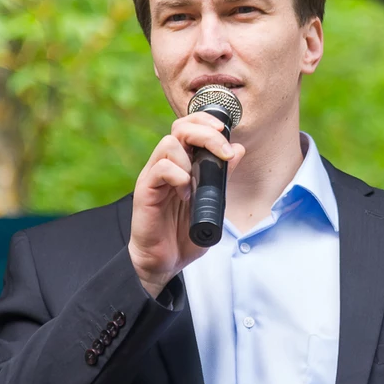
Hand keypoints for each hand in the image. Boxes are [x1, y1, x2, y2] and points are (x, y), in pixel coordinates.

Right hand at [128, 112, 245, 298]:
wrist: (163, 261)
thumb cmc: (185, 232)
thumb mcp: (212, 202)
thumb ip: (222, 176)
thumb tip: (238, 149)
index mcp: (183, 162)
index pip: (190, 126)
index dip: (206, 121)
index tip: (225, 130)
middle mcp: (167, 164)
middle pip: (180, 127)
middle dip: (205, 132)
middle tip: (222, 150)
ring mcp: (154, 176)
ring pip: (169, 144)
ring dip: (190, 158)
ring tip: (197, 182)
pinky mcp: (145, 191)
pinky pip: (160, 168)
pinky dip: (178, 176)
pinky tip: (185, 193)